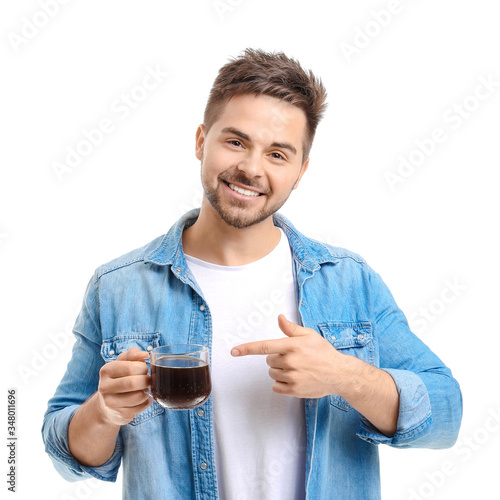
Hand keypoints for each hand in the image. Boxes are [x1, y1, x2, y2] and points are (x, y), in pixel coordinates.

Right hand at [96, 347, 152, 425]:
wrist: (106, 403)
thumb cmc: (118, 377)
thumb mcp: (122, 362)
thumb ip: (133, 354)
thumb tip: (145, 354)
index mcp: (106, 370)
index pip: (131, 368)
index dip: (143, 368)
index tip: (143, 370)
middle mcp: (105, 387)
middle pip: (134, 383)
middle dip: (146, 380)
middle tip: (147, 380)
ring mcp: (110, 403)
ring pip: (139, 396)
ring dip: (147, 391)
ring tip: (144, 389)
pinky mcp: (119, 415)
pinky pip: (141, 407)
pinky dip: (147, 401)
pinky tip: (143, 398)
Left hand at [231, 314, 348, 398]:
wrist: (339, 373)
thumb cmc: (323, 352)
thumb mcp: (309, 335)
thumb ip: (291, 329)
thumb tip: (279, 318)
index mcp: (292, 346)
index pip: (264, 347)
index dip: (246, 349)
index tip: (233, 351)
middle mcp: (291, 361)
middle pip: (268, 361)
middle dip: (276, 359)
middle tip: (293, 358)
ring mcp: (292, 377)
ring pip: (272, 373)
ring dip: (280, 371)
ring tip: (297, 369)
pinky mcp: (294, 390)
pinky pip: (276, 387)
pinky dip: (282, 384)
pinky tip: (295, 379)